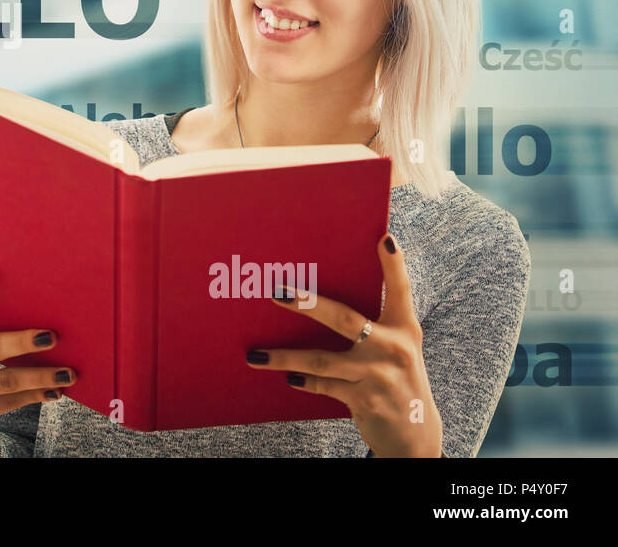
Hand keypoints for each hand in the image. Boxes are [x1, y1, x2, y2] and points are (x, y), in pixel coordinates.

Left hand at [245, 234, 443, 456]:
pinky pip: (323, 384)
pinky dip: (303, 380)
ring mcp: (379, 375)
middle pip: (344, 318)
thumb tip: (320, 298)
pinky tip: (287, 377)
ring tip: (254, 355)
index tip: (384, 237)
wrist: (416, 434)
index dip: (393, 264)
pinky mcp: (365, 399)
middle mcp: (394, 348)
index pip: (400, 290)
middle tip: (276, 291)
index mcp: (404, 329)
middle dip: (307, 303)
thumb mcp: (397, 349)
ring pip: (321, 360)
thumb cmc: (397, 379)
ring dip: (284, 357)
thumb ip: (373, 325)